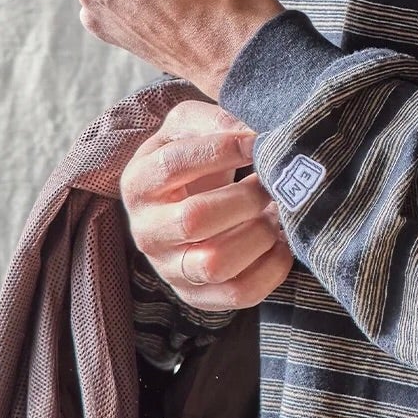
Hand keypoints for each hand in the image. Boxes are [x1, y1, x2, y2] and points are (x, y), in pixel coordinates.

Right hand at [121, 98, 293, 313]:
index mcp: (138, 183)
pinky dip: (272, 267)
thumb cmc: (194, 156)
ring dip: (259, 233)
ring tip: (274, 212)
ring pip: (216, 263)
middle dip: (246, 197)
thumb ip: (217, 120)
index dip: (222, 151)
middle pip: (195, 219)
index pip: (174, 165)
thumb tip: (255, 136)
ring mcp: (170, 269)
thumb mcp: (192, 125)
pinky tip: (278, 241)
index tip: (256, 142)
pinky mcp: (198, 297)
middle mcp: (146, 232)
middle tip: (271, 182)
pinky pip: (240, 293)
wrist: (186, 199)